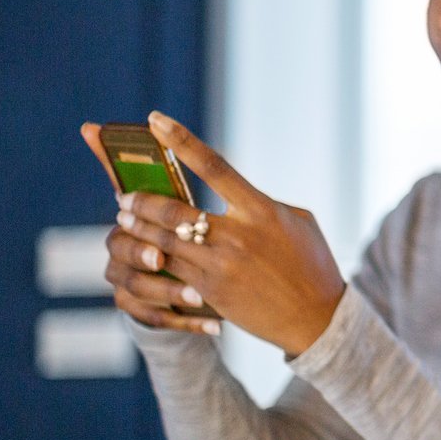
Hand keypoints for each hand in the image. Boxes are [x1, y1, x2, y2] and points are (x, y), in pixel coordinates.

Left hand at [84, 115, 346, 355]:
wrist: (316, 319)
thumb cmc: (312, 264)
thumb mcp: (298, 222)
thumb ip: (262, 205)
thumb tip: (233, 194)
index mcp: (262, 210)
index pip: (214, 166)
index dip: (181, 140)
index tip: (156, 121)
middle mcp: (238, 235)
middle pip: (174, 209)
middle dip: (142, 200)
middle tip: (124, 196)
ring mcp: (221, 266)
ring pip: (163, 241)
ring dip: (138, 228)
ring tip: (123, 219)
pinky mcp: (210, 292)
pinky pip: (170, 270)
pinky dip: (151, 258)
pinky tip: (140, 252)